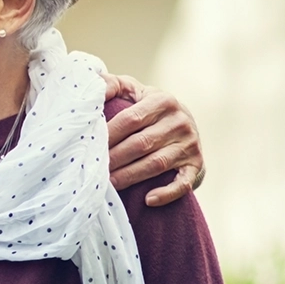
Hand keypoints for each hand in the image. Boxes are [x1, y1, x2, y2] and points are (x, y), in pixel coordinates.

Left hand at [102, 72, 203, 206]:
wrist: (183, 126)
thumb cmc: (148, 109)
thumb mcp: (134, 92)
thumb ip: (113, 85)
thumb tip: (92, 83)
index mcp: (162, 100)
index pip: (129, 119)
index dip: (107, 135)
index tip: (88, 147)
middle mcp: (179, 121)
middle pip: (140, 144)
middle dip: (114, 159)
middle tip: (93, 170)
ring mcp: (190, 144)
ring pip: (155, 164)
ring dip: (129, 177)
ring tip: (108, 185)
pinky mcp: (196, 165)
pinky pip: (182, 183)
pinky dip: (166, 193)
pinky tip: (148, 200)